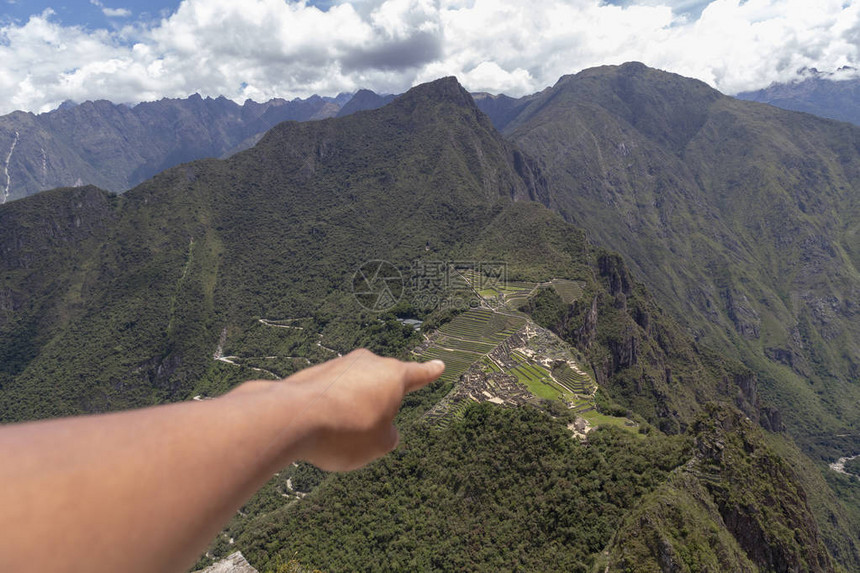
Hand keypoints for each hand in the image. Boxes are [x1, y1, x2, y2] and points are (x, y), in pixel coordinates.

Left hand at [239, 349, 444, 471]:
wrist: (291, 419)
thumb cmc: (344, 432)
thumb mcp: (379, 446)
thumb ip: (388, 436)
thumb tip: (380, 428)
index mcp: (392, 375)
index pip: (417, 374)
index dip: (429, 373)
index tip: (439, 366)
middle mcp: (367, 363)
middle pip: (381, 384)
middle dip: (379, 405)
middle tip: (370, 429)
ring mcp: (338, 365)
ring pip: (352, 391)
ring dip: (350, 411)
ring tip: (337, 436)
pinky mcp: (312, 374)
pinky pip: (329, 396)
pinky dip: (329, 411)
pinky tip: (317, 429)